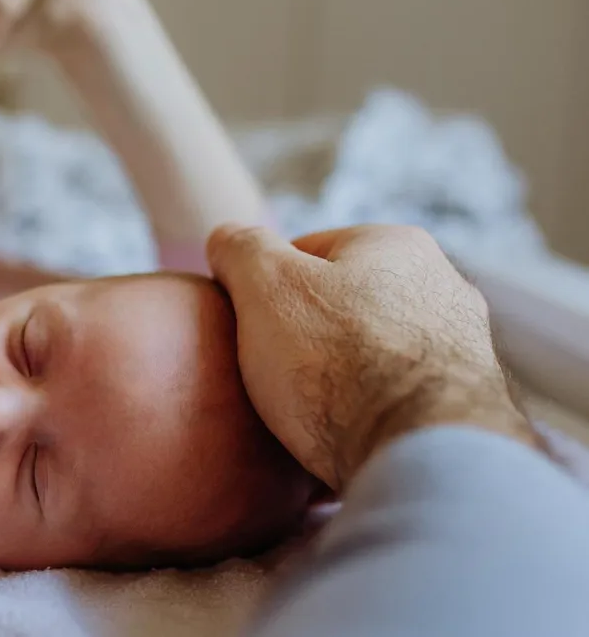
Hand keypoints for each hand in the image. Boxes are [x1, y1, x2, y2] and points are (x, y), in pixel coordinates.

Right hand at [207, 224, 538, 489]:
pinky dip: (372, 416)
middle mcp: (444, 286)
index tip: (250, 327)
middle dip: (308, 334)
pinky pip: (398, 403)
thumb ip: (241, 249)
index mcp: (396, 244)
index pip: (307, 253)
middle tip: (272, 372)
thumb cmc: (335, 360)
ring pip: (374, 356)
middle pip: (344, 306)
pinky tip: (347, 440)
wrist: (419, 456)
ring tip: (307, 414)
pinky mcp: (466, 407)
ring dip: (343, 378)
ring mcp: (465, 350)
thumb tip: (227, 238)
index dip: (266, 289)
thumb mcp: (265, 285)